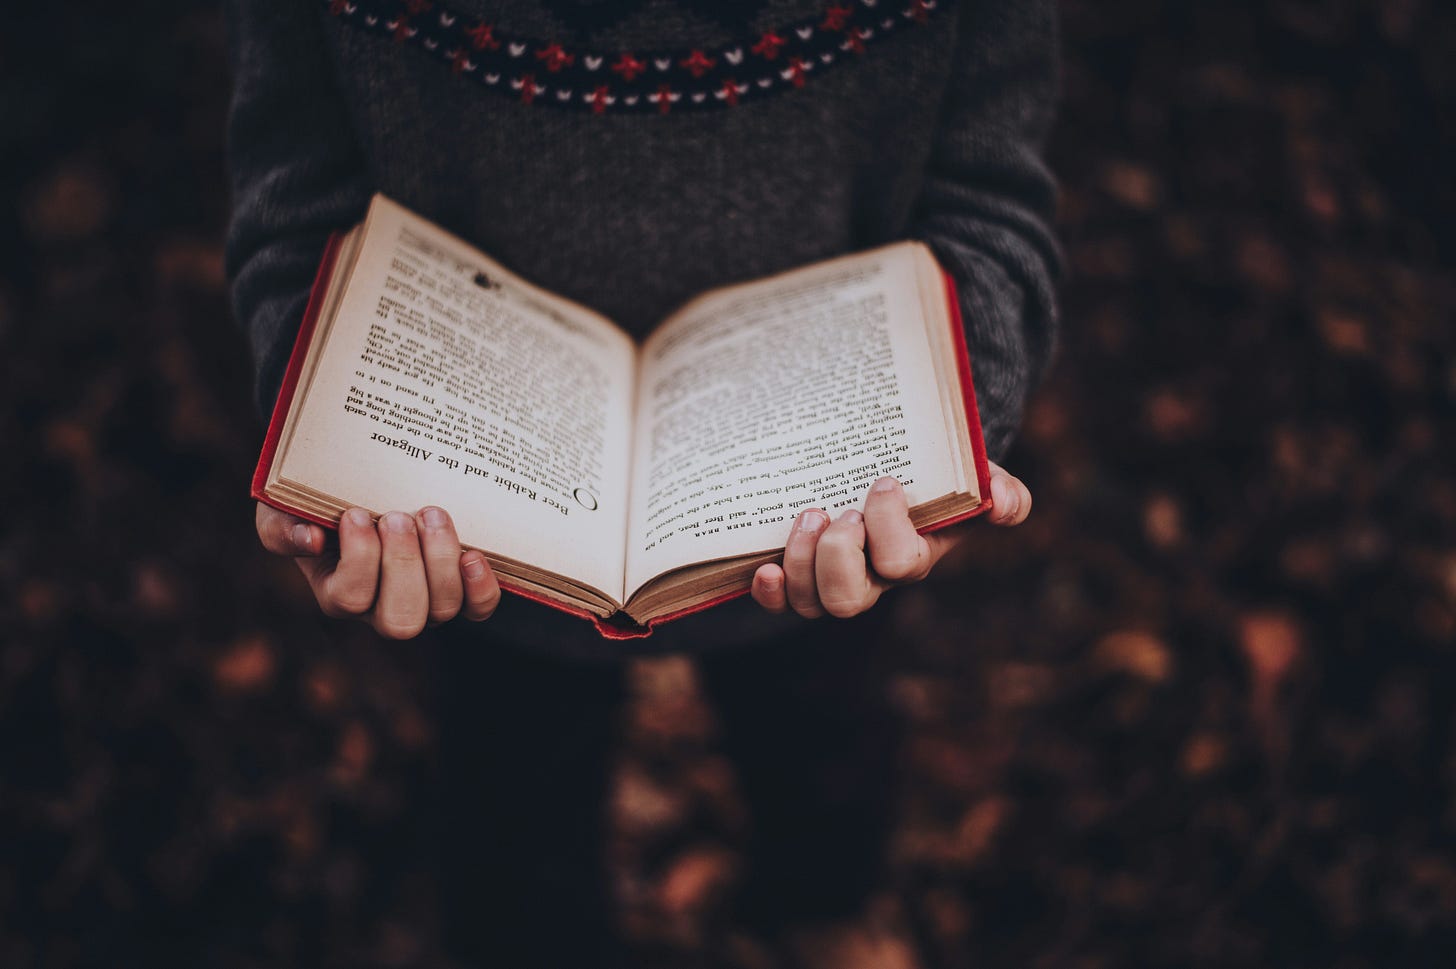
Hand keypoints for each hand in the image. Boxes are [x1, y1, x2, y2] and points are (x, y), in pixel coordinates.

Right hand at [255, 502, 500, 638]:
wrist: (360, 486)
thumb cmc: (317, 502)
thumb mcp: (282, 509)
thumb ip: (280, 527)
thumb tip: (310, 540)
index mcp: (338, 592)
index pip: (350, 598)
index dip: (359, 559)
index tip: (356, 513)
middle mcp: (381, 608)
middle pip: (400, 621)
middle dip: (404, 565)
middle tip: (396, 517)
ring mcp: (424, 602)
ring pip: (441, 609)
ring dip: (441, 560)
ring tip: (429, 514)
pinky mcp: (459, 590)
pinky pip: (477, 607)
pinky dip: (480, 586)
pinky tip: (473, 555)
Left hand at [750, 461, 1031, 618]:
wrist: (899, 469)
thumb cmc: (938, 476)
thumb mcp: (979, 476)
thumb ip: (1004, 491)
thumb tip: (1002, 502)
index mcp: (913, 556)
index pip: (901, 563)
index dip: (888, 527)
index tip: (884, 481)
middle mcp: (873, 579)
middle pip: (848, 600)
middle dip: (836, 556)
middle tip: (839, 513)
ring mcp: (834, 580)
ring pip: (811, 603)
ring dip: (801, 561)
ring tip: (808, 515)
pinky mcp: (801, 573)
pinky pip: (782, 602)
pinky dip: (770, 592)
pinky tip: (765, 567)